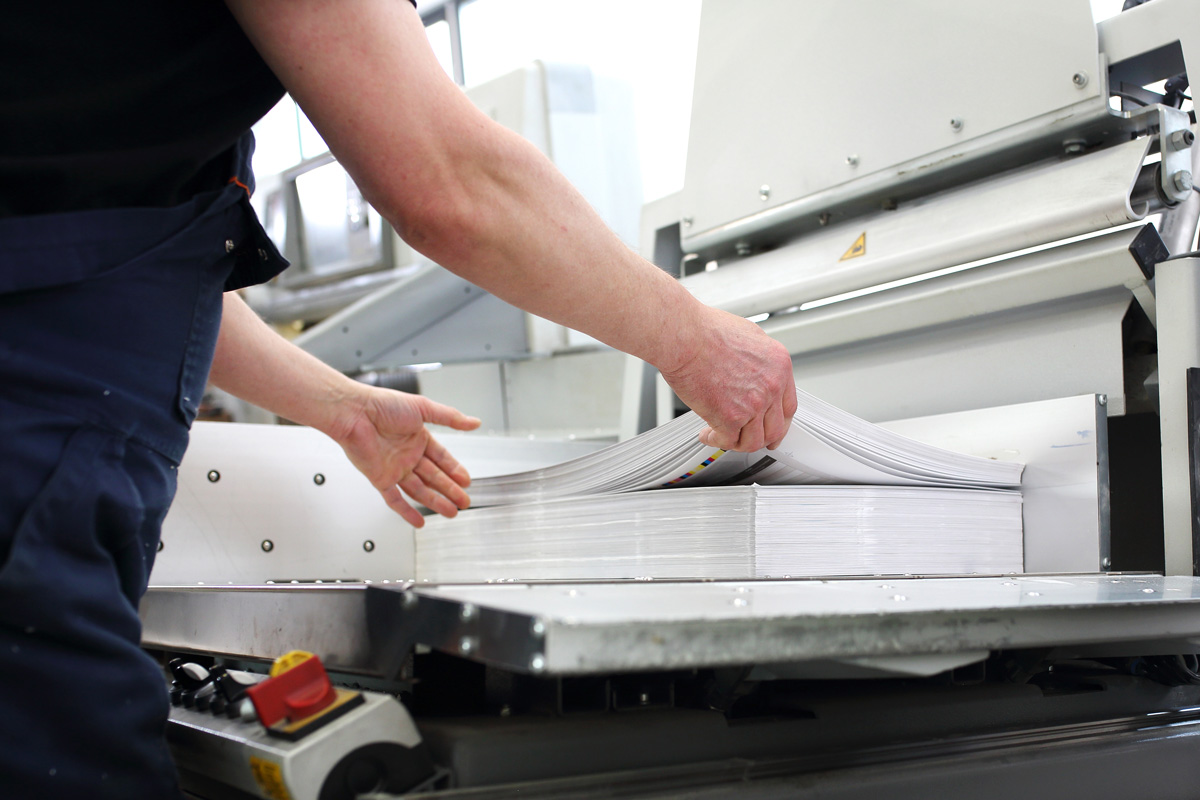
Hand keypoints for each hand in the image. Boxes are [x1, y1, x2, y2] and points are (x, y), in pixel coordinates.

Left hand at [333, 387, 480, 526]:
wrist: (354, 413)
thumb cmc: (382, 405)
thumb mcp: (423, 407)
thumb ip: (450, 417)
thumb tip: (474, 422)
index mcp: (417, 437)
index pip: (441, 458)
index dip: (454, 470)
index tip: (466, 481)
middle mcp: (407, 454)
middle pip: (433, 477)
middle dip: (450, 490)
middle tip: (464, 501)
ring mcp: (394, 468)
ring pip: (419, 490)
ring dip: (435, 501)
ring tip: (451, 511)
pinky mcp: (380, 478)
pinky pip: (394, 499)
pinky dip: (406, 512)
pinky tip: (418, 521)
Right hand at [660, 308, 796, 451]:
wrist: (684, 335)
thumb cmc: (706, 330)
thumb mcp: (749, 335)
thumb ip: (759, 359)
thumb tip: (755, 371)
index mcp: (779, 366)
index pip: (788, 406)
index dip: (779, 421)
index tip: (771, 427)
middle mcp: (771, 386)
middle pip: (775, 428)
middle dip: (761, 438)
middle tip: (748, 439)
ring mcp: (753, 404)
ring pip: (754, 441)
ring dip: (737, 442)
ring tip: (722, 435)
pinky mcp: (730, 417)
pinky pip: (728, 441)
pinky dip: (715, 441)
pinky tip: (707, 434)